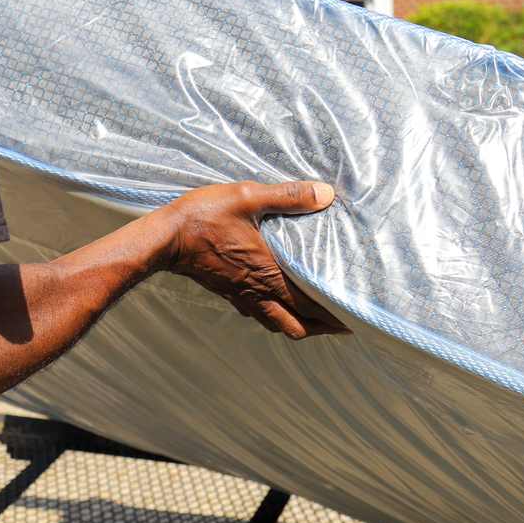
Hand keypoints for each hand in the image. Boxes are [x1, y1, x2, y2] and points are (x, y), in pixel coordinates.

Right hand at [164, 181, 348, 338]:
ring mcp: (242, 295)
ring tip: (316, 319)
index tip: (357, 321)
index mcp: (269, 273)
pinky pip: (258, 313)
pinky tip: (277, 303)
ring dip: (299, 325)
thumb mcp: (247, 197)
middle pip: (297, 325)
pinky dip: (275, 315)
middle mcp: (258, 291)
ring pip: (277, 324)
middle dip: (323, 328)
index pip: (311, 305)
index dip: (336, 316)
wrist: (166, 238)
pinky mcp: (229, 292)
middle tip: (344, 324)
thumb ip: (288, 196)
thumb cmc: (204, 217)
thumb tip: (325, 194)